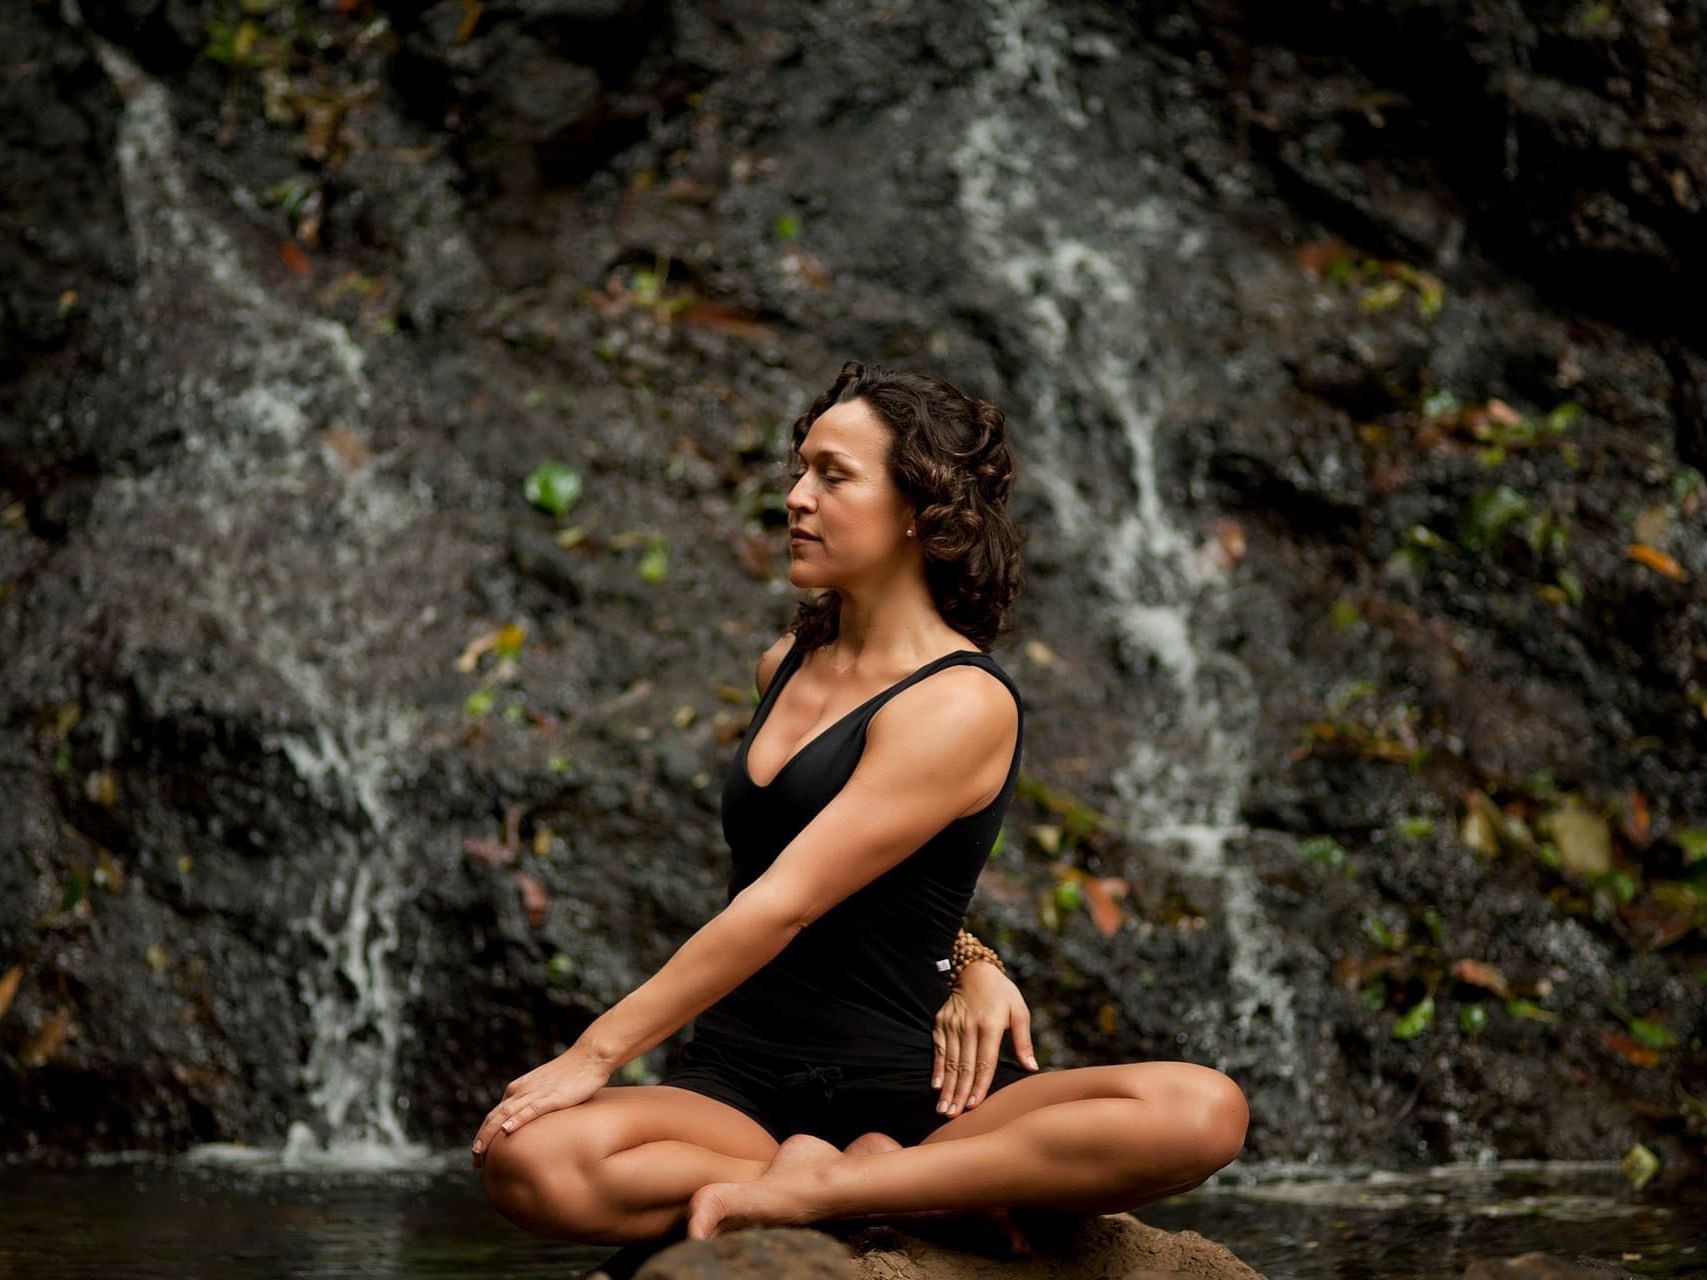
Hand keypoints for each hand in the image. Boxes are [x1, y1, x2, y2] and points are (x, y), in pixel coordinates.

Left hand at [471, 1046, 611, 1167]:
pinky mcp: (553, 1097)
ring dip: (490, 1134)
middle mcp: (522, 1090)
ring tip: (479, 1152)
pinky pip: (531, 1109)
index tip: (478, 1154)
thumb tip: (528, 1126)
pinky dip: (517, 1120)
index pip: (494, 1114)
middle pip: (494, 1117)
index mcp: (518, 1089)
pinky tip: (507, 1131)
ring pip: (506, 1115)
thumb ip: (533, 1104)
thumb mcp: (545, 1090)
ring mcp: (536, 1093)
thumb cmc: (571, 1075)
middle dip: (481, 1139)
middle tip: (474, 1161)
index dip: (483, 1134)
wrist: (589, 1057)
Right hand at [931, 960, 1037, 1117]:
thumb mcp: (1019, 1011)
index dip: (979, 1085)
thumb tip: (1031, 1068)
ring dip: (947, 1087)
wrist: (975, 969)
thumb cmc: (1002, 994)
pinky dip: (937, 1069)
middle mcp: (969, 1026)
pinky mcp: (941, 1023)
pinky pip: (938, 1050)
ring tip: (944, 1109)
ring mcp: (952, 1025)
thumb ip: (1023, 1041)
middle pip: (964, 1066)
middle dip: (959, 1094)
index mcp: (990, 1025)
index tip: (974, 1106)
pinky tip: (936, 1087)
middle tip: (954, 1116)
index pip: (984, 1062)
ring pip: (950, 1062)